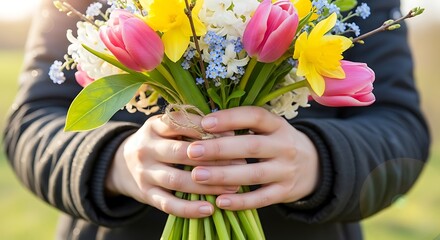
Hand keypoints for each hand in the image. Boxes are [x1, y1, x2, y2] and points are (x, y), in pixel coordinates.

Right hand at [105, 112, 239, 217]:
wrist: (120, 165)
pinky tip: (209, 209)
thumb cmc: (157, 143)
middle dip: (213, 158)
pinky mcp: (146, 194)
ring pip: (177, 180)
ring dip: (207, 185)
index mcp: (154, 126)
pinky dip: (189, 209)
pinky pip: (168, 204)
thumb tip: (231, 130)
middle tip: (240, 163)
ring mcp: (144, 173)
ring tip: (233, 187)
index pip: (180, 123)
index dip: (207, 128)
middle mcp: (146, 148)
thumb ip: (191, 126)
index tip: (232, 133)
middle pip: (181, 153)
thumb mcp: (166, 128)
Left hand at [187, 106, 319, 210]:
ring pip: (254, 174)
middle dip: (220, 148)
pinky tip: (220, 202)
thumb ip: (243, 125)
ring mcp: (286, 170)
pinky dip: (241, 201)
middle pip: (252, 146)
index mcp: (278, 125)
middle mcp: (285, 146)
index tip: (205, 122)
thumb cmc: (277, 143)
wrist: (313, 166)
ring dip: (224, 175)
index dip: (230, 118)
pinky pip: (261, 199)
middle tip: (192, 151)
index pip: (255, 116)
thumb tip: (203, 123)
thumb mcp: (268, 128)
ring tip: (197, 176)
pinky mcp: (284, 192)